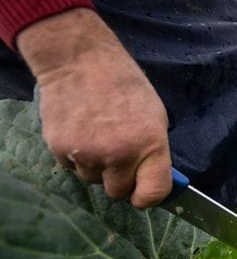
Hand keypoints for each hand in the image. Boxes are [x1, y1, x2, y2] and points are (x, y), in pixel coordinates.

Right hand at [17, 9, 171, 207]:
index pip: (152, 194)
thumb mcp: (154, 116)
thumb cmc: (124, 85)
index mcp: (150, 144)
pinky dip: (77, 157)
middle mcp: (120, 154)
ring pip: (93, 181)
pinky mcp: (61, 150)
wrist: (79, 60)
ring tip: (98, 136)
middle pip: (118, 192)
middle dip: (120, 180)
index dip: (147, 198)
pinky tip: (81, 132)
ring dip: (97, 167)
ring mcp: (88, 154)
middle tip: (119, 156)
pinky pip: (72, 168)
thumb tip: (153, 181)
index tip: (142, 195)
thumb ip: (154, 152)